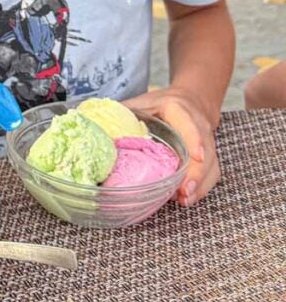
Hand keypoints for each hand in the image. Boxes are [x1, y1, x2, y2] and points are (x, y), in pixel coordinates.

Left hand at [124, 88, 219, 206]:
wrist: (189, 101)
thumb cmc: (160, 104)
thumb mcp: (141, 102)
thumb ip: (121, 113)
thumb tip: (90, 124)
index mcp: (178, 109)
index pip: (190, 124)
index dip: (195, 139)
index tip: (197, 157)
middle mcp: (198, 125)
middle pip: (205, 151)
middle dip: (197, 174)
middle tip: (184, 192)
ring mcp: (206, 143)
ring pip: (211, 166)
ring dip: (199, 185)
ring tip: (184, 200)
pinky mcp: (209, 157)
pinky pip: (211, 174)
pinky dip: (201, 188)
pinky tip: (186, 198)